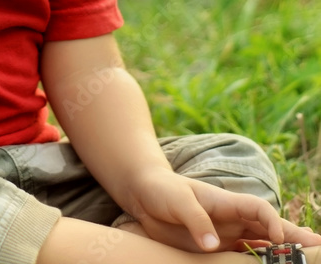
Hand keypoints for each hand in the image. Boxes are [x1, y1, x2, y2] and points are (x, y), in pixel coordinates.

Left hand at [124, 167, 320, 251]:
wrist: (143, 192)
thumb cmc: (161, 190)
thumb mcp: (176, 201)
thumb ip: (195, 220)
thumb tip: (212, 244)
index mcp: (225, 201)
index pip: (258, 208)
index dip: (273, 221)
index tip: (279, 239)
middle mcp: (231, 217)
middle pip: (269, 226)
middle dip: (293, 236)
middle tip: (318, 246)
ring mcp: (226, 232)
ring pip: (262, 242)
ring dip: (283, 250)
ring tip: (308, 258)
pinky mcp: (216, 246)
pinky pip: (245, 254)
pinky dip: (262, 259)